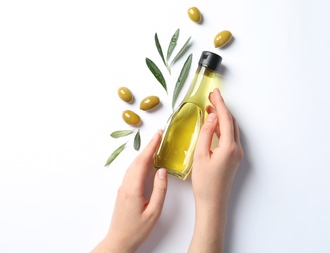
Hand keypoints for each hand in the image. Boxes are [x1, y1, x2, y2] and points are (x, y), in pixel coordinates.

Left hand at [92, 130, 167, 252]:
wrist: (119, 241)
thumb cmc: (137, 230)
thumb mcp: (154, 212)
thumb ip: (160, 190)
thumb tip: (162, 172)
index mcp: (133, 189)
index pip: (143, 162)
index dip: (151, 147)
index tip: (158, 135)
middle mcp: (126, 185)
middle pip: (137, 161)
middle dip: (148, 146)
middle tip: (159, 135)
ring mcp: (123, 188)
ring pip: (134, 165)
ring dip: (144, 154)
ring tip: (155, 145)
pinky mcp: (124, 192)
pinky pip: (132, 172)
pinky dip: (141, 162)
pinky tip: (147, 162)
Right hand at [189, 88, 243, 251]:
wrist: (212, 203)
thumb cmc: (204, 183)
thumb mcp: (200, 155)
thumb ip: (207, 134)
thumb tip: (212, 117)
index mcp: (229, 147)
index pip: (225, 119)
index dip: (219, 104)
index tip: (214, 93)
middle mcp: (237, 149)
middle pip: (231, 122)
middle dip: (222, 109)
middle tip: (211, 98)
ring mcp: (237, 154)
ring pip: (231, 130)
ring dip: (222, 118)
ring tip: (211, 109)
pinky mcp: (234, 159)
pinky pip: (230, 138)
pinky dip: (223, 128)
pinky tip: (214, 126)